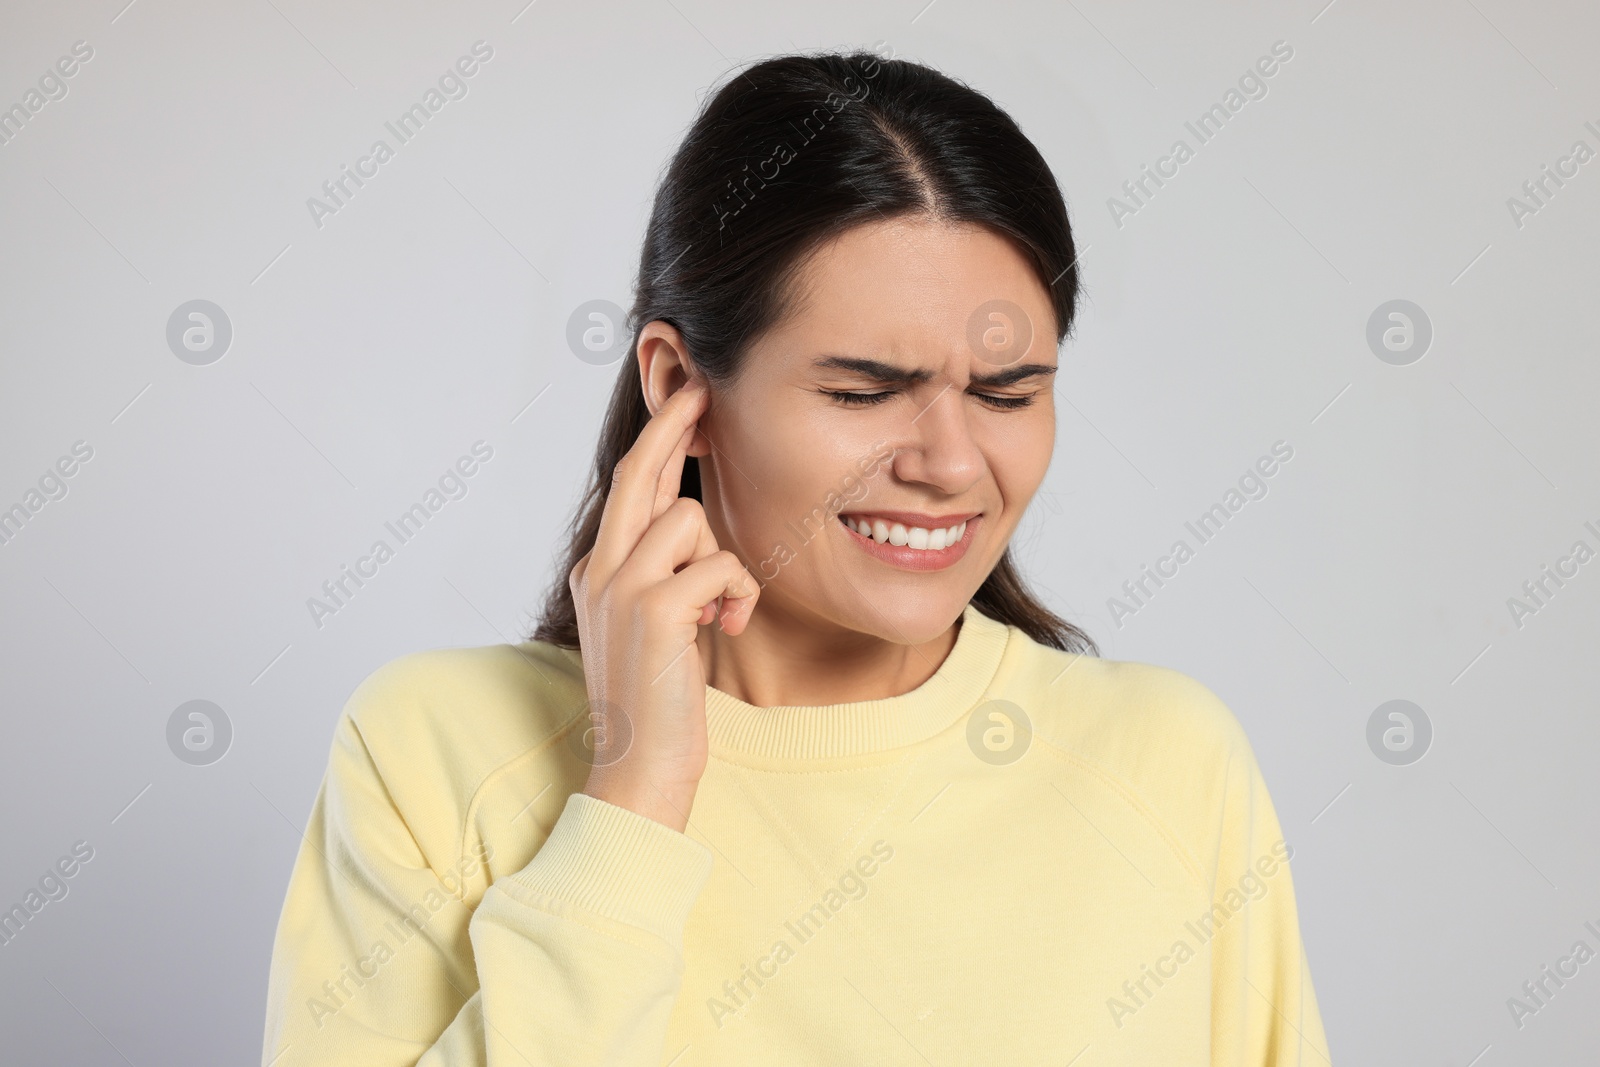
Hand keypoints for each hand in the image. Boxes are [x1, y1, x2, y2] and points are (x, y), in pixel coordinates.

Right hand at [568, 377, 758, 832]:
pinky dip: (738, 592)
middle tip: (702, 389)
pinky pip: (719, 564)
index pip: (627, 487)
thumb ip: (665, 575)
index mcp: (596, 572)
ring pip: (689, 518)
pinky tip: (729, 625)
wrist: (639, 771)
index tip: (685, 399)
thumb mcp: (655, 627)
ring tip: (722, 610)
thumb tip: (696, 530)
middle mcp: (599, 570)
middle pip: (638, 471)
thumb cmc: (658, 704)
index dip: (657, 437)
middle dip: (674, 423)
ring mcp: (621, 587)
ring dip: (723, 560)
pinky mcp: (655, 610)